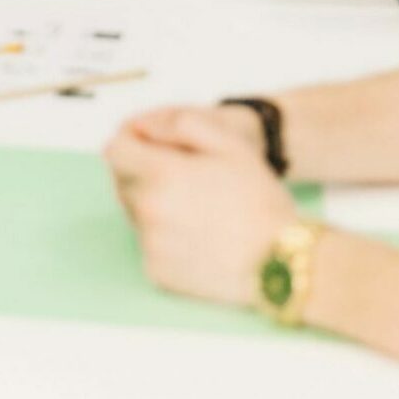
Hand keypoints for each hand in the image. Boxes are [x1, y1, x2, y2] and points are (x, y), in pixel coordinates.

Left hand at [105, 109, 299, 307]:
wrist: (285, 261)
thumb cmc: (260, 200)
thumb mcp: (230, 144)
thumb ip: (179, 125)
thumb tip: (141, 126)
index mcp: (160, 174)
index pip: (114, 150)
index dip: (130, 143)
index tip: (149, 148)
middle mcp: (147, 211)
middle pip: (123, 182)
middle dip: (143, 175)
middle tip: (184, 181)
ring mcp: (150, 245)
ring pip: (136, 215)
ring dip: (155, 207)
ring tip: (196, 211)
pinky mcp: (158, 273)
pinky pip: (149, 246)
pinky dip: (165, 239)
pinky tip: (198, 237)